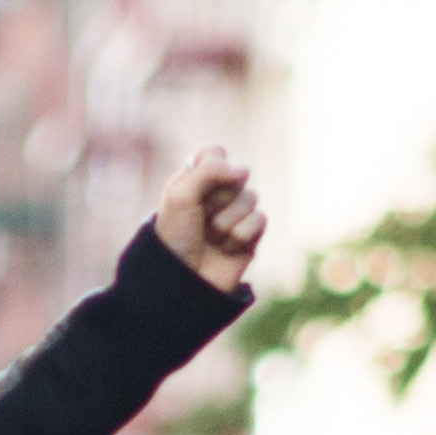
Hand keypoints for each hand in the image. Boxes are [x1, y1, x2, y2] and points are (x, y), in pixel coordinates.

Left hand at [155, 145, 265, 289]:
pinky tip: (226, 248)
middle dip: (217, 200)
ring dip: (226, 221)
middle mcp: (217, 194)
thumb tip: (244, 170)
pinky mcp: (250, 235)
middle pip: (237, 175)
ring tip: (211, 238)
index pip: (215, 153)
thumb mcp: (181, 195)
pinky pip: (260, 220)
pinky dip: (240, 235)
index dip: (211, 167)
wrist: (182, 281)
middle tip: (200, 220)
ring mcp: (236, 214)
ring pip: (250, 197)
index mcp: (195, 180)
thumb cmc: (176, 237)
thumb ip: (210, 170)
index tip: (195, 188)